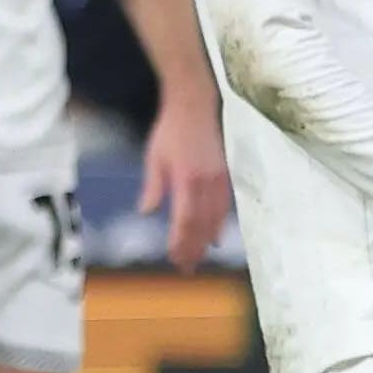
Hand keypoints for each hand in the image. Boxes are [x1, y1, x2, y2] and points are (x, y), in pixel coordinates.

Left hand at [139, 94, 232, 270]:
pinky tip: (214, 238)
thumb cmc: (170, 130)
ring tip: (198, 258)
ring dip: (207, 241)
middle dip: (194, 248)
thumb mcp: (154, 157)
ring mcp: (219, 179)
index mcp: (187, 178)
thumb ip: (153, 187)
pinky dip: (219, 225)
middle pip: (202, 224)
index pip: (185, 219)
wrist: (195, 104)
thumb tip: (146, 212)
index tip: (174, 258)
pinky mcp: (225, 175)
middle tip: (186, 268)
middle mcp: (207, 182)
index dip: (181, 241)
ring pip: (216, 219)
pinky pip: (224, 207)